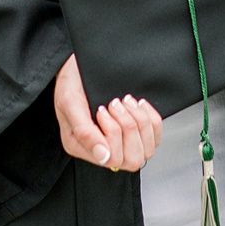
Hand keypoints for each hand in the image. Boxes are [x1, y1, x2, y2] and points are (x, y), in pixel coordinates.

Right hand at [54, 54, 161, 171]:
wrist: (79, 66)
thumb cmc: (71, 82)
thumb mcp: (70, 102)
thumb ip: (84, 131)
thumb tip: (103, 156)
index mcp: (81, 147)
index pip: (111, 158)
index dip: (113, 132)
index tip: (102, 109)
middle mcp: (101, 150)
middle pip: (132, 159)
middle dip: (128, 127)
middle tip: (115, 104)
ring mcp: (120, 144)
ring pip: (146, 151)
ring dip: (139, 121)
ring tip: (125, 102)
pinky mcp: (136, 135)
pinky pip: (155, 138)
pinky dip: (151, 119)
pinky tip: (137, 105)